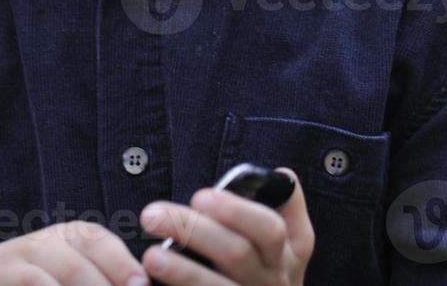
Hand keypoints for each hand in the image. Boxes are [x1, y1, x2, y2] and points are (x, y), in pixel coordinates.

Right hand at [0, 221, 148, 285]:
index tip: (141, 285)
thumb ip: (97, 272)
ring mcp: (11, 268)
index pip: (95, 240)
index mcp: (63, 236)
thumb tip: (140, 285)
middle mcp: (36, 246)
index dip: (121, 263)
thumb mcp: (62, 263)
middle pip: (73, 265)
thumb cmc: (30, 276)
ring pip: (42, 282)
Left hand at [138, 168, 314, 285]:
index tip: (201, 196)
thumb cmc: (272, 272)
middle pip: (236, 253)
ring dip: (182, 270)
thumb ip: (287, 209)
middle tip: (154, 213)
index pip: (269, 228)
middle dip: (195, 230)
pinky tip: (153, 281)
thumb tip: (280, 172)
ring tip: (151, 255)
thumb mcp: (294, 246)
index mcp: (289, 254)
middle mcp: (273, 280)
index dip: (236, 211)